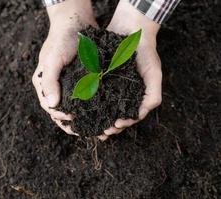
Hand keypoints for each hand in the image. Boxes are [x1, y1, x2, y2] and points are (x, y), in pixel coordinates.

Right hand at [32, 0, 96, 134]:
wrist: (76, 20)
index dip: (60, 116)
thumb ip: (49, 82)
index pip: (49, 107)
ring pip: (73, 106)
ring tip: (93, 126)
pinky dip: (90, 106)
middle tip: (84, 130)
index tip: (73, 119)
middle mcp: (55, 85)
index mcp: (44, 83)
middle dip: (71, 122)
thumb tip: (52, 106)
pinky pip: (84, 97)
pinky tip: (99, 112)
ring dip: (81, 117)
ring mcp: (68, 83)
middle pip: (61, 110)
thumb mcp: (52, 59)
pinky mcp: (81, 79)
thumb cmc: (61, 39)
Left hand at [99, 0, 161, 140]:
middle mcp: (121, 94)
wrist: (130, 29)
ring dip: (96, 119)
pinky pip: (91, 93)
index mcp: (134, 96)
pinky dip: (87, 102)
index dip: (122, 124)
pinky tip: (81, 108)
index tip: (115, 126)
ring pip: (101, 108)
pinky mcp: (97, 78)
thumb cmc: (145, 52)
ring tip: (90, 126)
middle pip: (113, 115)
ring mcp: (108, 87)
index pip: (129, 116)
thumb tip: (140, 115)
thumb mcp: (154, 73)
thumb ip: (153, 95)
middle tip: (101, 132)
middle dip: (108, 126)